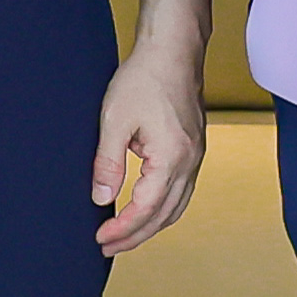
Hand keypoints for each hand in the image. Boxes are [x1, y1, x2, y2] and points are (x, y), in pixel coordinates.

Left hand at [92, 38, 208, 254]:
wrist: (172, 50)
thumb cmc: (144, 78)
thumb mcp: (114, 121)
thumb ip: (108, 164)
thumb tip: (101, 199)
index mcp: (172, 158)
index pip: (145, 209)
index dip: (122, 229)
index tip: (100, 237)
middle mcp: (190, 162)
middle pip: (164, 216)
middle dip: (135, 236)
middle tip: (107, 246)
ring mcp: (196, 157)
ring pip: (176, 207)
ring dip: (151, 226)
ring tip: (124, 236)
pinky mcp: (194, 149)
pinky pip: (182, 191)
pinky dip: (163, 208)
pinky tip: (146, 210)